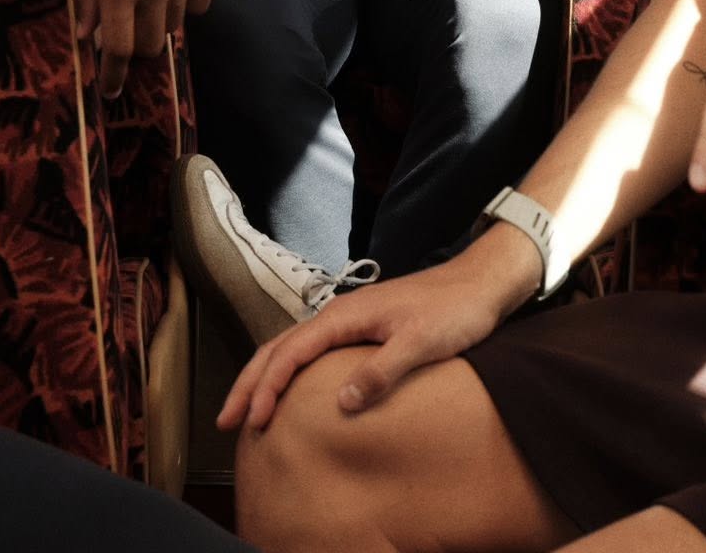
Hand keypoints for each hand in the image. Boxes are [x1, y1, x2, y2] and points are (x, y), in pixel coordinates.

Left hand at [71, 0, 214, 95]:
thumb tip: (86, 35)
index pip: (118, 49)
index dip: (113, 75)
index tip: (110, 91)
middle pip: (149, 44)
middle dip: (136, 47)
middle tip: (129, 32)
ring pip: (174, 24)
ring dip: (159, 20)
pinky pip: (199, 2)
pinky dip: (186, 2)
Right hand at [219, 224, 540, 433]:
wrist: (478, 283)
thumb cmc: (453, 310)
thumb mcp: (420, 344)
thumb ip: (380, 372)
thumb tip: (339, 403)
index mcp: (344, 316)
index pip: (291, 353)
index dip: (267, 388)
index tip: (253, 421)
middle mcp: (338, 314)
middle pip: (279, 347)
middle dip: (250, 383)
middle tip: (226, 420)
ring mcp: (348, 320)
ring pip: (291, 347)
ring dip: (265, 376)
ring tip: (246, 409)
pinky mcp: (360, 328)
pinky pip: (309, 350)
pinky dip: (288, 370)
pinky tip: (289, 389)